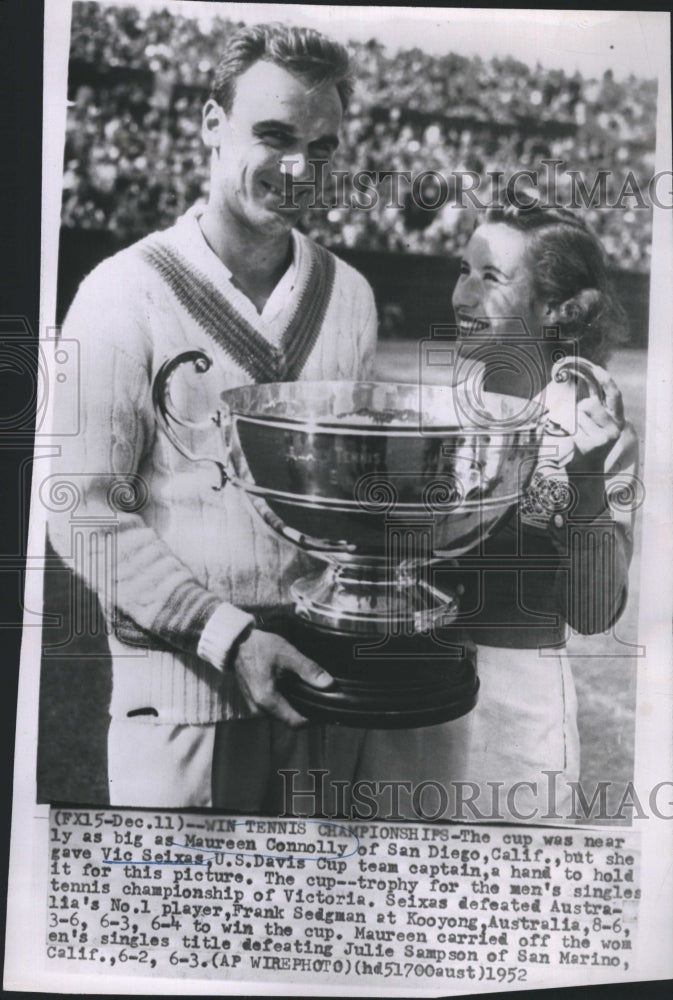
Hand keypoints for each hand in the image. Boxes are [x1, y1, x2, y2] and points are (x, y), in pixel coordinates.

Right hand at [231, 628, 333, 726]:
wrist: (237, 643)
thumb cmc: (260, 647)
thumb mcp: (288, 655)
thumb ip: (309, 670)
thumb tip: (329, 684)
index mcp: (267, 701)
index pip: (296, 723)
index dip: (313, 719)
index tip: (324, 709)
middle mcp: (259, 710)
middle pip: (289, 720)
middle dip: (304, 711)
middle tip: (316, 695)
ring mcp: (254, 708)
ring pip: (281, 715)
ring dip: (293, 706)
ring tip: (303, 688)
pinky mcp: (253, 703)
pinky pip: (273, 710)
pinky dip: (284, 702)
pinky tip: (289, 687)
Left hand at [565, 363, 624, 517]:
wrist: (586, 474)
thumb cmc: (584, 443)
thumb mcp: (586, 420)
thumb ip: (584, 400)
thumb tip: (570, 374)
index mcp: (615, 416)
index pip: (610, 389)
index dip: (598, 374)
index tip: (584, 362)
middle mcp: (615, 425)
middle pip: (588, 404)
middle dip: (576, 411)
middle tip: (576, 421)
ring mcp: (606, 436)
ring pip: (576, 417)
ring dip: (571, 425)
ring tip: (578, 439)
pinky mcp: (593, 445)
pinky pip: (571, 430)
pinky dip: (567, 436)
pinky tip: (576, 448)